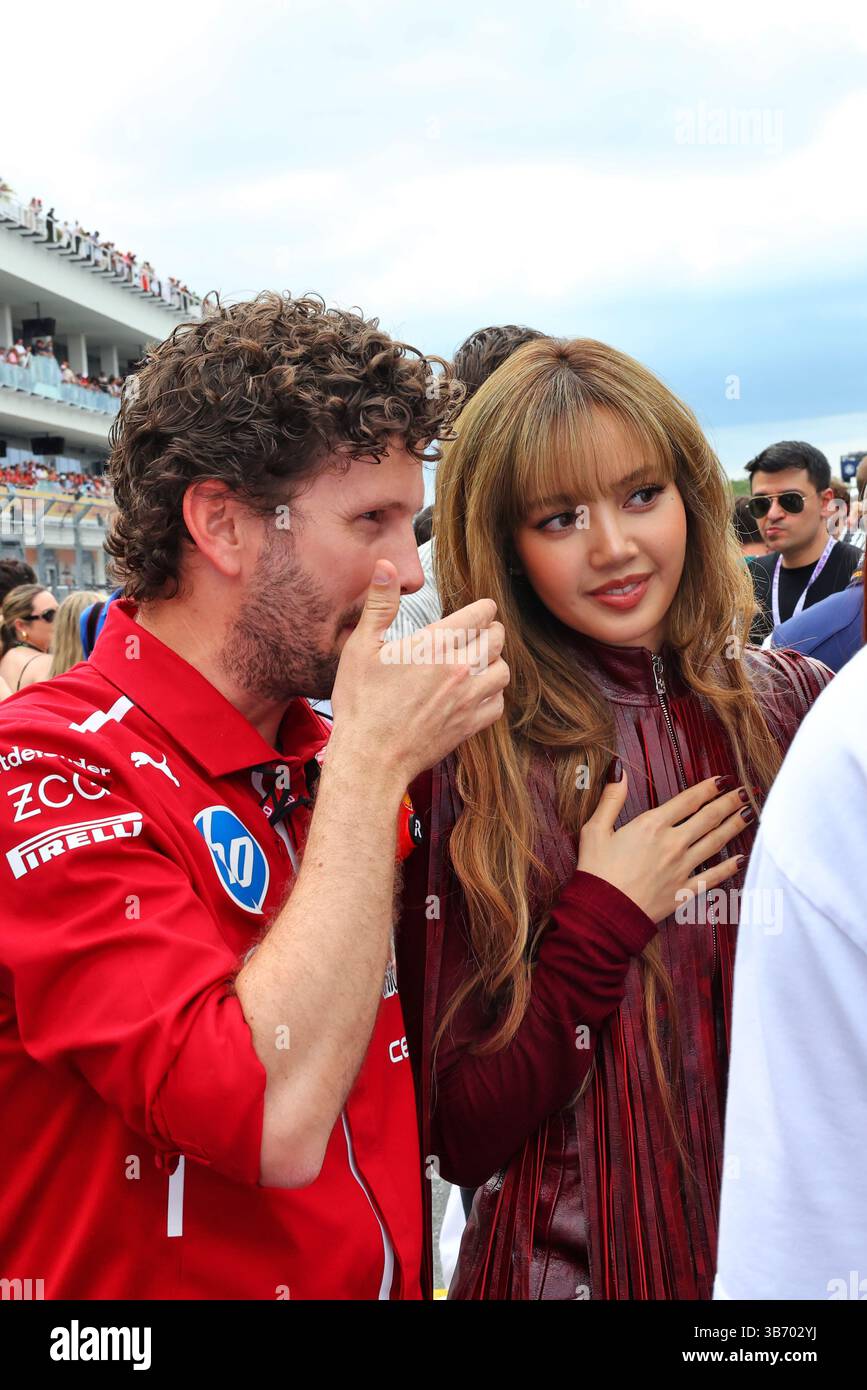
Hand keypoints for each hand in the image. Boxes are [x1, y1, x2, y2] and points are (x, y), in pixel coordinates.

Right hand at [330, 560, 509, 785]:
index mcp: (435, 645)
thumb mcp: (361, 647)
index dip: (481, 608)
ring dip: (493, 662)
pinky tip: (474, 693)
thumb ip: (379, 604)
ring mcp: (468, 700)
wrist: (370, 758)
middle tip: (476, 633)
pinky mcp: (470, 726)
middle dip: (489, 631)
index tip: (476, 610)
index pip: (481, 614)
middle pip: (498, 638)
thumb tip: (387, 566)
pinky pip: (499, 703)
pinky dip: (492, 695)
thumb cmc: (361, 703)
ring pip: (503, 670)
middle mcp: (459, 669)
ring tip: (476, 662)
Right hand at [578, 772, 751, 923]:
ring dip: (734, 827)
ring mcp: (682, 868)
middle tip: (744, 793)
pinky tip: (741, 860)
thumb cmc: (596, 871)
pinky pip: (713, 878)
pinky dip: (729, 868)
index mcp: (652, 825)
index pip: (688, 800)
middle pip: (708, 818)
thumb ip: (611, 798)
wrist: (602, 913)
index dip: (708, 788)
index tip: (723, 780)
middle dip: (728, 803)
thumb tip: (618, 770)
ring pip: (715, 843)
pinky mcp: (684, 891)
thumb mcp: (595, 829)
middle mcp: (673, 843)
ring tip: (749, 814)